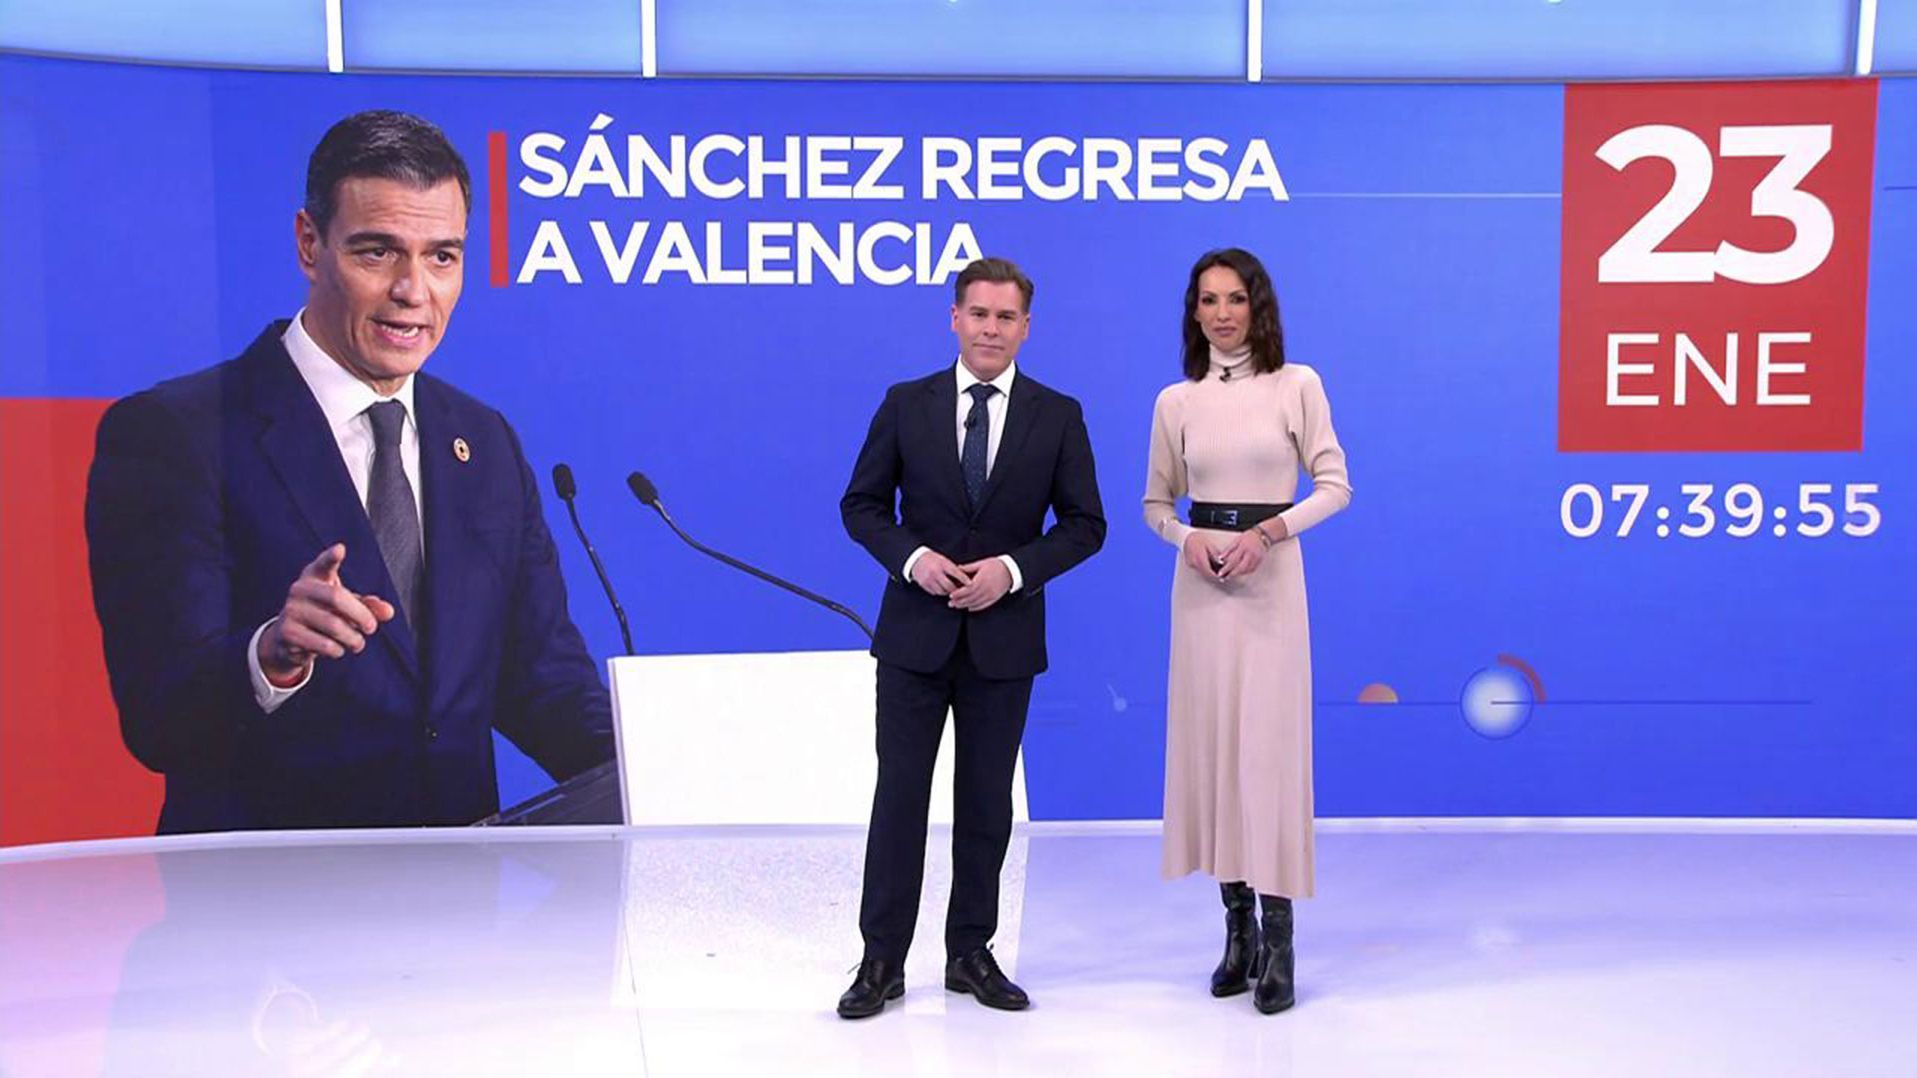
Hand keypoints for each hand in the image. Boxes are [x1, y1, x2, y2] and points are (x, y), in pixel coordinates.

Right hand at [258, 544, 395, 684]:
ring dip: (353, 639)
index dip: (331, 557)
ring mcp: (291, 610)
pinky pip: (324, 644)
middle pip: (338, 598)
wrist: (288, 639)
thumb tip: (389, 612)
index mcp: (315, 576)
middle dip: (361, 616)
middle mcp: (300, 589)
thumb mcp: (347, 607)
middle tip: (371, 628)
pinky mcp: (287, 632)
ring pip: (334, 626)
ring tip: (357, 643)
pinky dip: (338, 650)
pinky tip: (337, 650)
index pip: (324, 564)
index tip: (340, 550)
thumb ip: (369, 606)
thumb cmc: (324, 615)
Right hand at [909, 549, 970, 595]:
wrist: (915, 559)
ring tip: (951, 590)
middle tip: (961, 591)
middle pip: (949, 586)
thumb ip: (952, 568)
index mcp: (942, 564)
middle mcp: (935, 572)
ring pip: (942, 591)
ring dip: (948, 592)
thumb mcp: (943, 560)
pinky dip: (940, 592)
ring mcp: (929, 579)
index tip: (971, 584)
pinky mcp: (924, 584)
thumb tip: (964, 578)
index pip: (956, 573)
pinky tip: (942, 589)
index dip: (964, 579)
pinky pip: (935, 592)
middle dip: (956, 590)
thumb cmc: (932, 559)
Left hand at [948, 558, 1011, 611]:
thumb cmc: (997, 565)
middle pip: (970, 598)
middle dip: (959, 602)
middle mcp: (986, 589)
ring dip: (965, 605)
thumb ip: (969, 567)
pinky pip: (983, 605)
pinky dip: (975, 608)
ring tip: (957, 606)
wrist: (1011, 570)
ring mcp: (991, 595)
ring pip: (975, 603)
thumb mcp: (981, 563)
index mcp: (982, 580)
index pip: (967, 590)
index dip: (958, 594)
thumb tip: (958, 568)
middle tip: (950, 603)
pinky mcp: (994, 598)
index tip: (951, 595)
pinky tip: (969, 608)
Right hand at [1183, 532, 1226, 577]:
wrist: (1187, 538)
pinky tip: (1210, 567)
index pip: (1208, 572)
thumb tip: (1221, 563)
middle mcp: (1194, 563)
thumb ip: (1215, 555)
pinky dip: (1204, 570)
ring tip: (1216, 572)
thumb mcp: (1210, 546)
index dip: (1215, 577)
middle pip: (1205, 575)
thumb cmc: (1199, 540)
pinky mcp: (1190, 565)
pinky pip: (1198, 570)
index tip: (1221, 578)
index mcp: (1200, 558)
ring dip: (1209, 574)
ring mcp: (1191, 564)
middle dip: (1213, 577)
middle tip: (1221, 577)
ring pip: (1202, 573)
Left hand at [1214, 519, 1286, 580]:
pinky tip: (1239, 573)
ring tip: (1230, 576)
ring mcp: (1256, 559)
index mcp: (1243, 548)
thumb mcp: (1237, 540)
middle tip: (1224, 578)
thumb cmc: (1248, 536)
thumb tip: (1220, 558)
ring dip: (1237, 574)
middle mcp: (1250, 554)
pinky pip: (1251, 570)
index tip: (1220, 573)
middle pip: (1240, 568)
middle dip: (1231, 574)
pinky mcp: (1260, 561)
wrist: (1262, 535)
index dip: (1226, 568)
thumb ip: (1228, 549)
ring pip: (1246, 570)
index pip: (1233, 560)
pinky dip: (1244, 572)